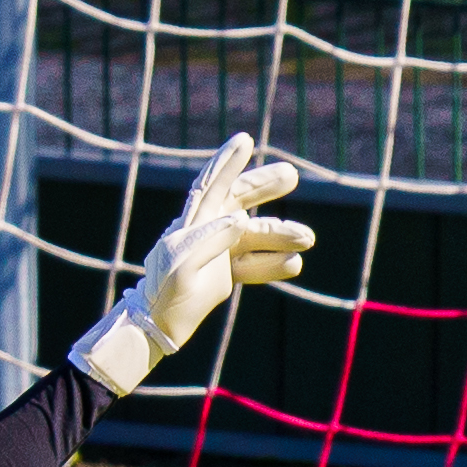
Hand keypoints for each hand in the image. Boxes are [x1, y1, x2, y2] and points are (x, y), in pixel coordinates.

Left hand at [67, 134, 315, 396]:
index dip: (227, 162)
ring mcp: (216, 252)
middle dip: (263, 187)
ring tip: (309, 237)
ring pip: (253, 235)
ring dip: (280, 233)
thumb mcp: (183, 266)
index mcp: (191, 224)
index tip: (245, 140)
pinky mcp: (223, 274)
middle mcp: (205, 231)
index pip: (211, 185)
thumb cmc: (164, 292)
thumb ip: (209, 241)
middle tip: (291, 175)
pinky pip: (253, 264)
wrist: (157, 326)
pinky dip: (273, 264)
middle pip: (238, 200)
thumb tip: (240, 219)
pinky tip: (295, 265)